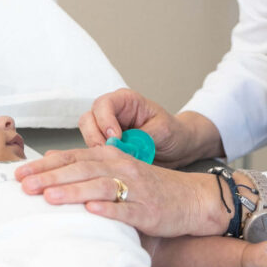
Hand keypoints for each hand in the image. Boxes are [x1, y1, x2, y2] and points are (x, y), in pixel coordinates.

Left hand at [15, 145, 225, 238]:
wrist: (192, 198)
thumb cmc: (150, 188)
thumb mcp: (118, 171)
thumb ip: (87, 167)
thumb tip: (49, 162)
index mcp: (111, 157)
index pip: (72, 158)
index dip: (45, 165)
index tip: (18, 173)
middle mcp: (122, 168)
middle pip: (82, 170)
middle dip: (51, 178)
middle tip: (23, 186)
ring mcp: (136, 189)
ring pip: (101, 186)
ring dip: (74, 192)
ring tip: (49, 197)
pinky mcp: (149, 211)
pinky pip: (127, 209)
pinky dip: (110, 209)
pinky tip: (92, 211)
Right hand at [77, 89, 220, 166]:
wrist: (179, 148)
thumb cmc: (174, 133)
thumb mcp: (163, 131)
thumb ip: (141, 137)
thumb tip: (123, 146)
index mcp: (126, 100)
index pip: (104, 104)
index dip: (105, 120)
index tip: (115, 137)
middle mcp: (112, 112)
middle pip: (89, 119)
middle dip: (95, 136)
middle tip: (109, 151)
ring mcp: (106, 130)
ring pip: (87, 136)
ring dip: (95, 149)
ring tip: (112, 160)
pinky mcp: (105, 146)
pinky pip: (93, 151)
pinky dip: (97, 159)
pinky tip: (110, 166)